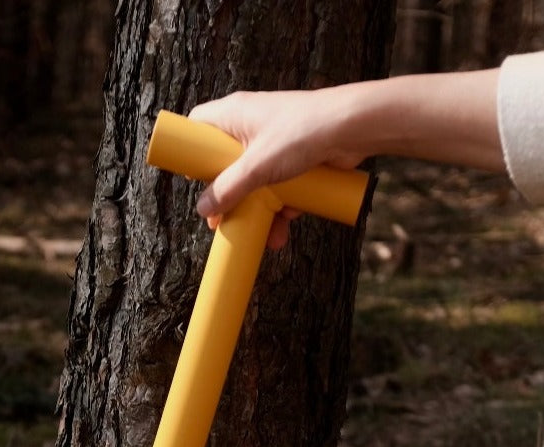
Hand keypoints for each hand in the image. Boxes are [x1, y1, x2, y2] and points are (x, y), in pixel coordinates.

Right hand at [188, 89, 367, 248]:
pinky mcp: (295, 159)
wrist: (353, 128)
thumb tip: (203, 209)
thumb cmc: (301, 133)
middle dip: (226, 195)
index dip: (191, 150)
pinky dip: (280, 208)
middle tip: (220, 219)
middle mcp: (251, 126)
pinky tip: (283, 229)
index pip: (199, 125)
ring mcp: (273, 144)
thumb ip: (229, 189)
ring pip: (254, 181)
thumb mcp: (256, 166)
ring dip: (256, 210)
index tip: (191, 179)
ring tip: (259, 235)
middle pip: (225, 163)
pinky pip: (278, 187)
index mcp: (234, 114)